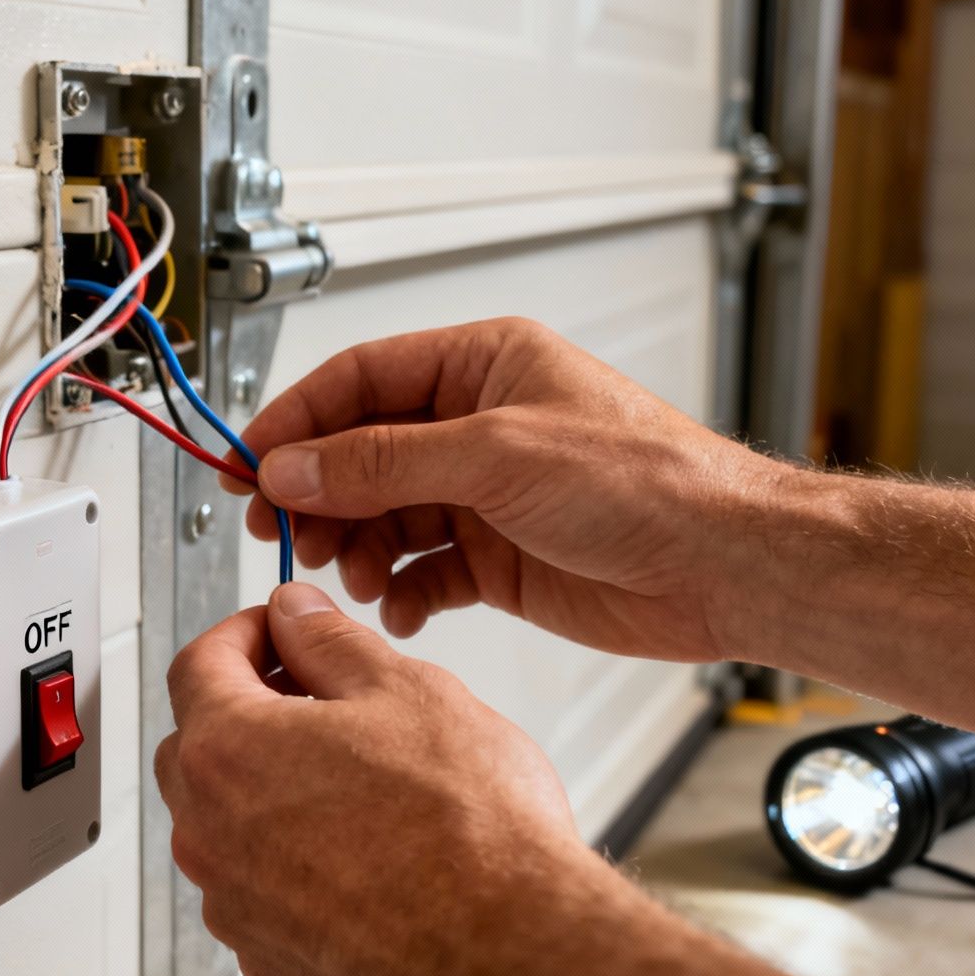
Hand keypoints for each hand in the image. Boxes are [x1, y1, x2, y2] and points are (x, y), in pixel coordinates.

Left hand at [156, 584, 869, 975]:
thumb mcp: (404, 690)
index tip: (280, 630)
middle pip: (199, 742)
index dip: (244, 633)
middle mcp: (210, 831)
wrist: (513, 950)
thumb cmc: (470, 831)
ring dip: (268, 787)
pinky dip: (286, 857)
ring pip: (223, 819)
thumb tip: (295, 614)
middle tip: (319, 696)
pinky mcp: (266, 953)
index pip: (198, 663)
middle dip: (249, 707)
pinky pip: (254, 884)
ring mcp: (233, 901)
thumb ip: (328, 641)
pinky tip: (357, 847)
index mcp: (229, 749)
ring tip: (353, 778)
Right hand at [230, 317, 791, 662]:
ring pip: (386, 515)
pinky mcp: (501, 558)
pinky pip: (424, 570)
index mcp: (483, 366)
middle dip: (321, 495)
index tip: (248, 467)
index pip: (360, 381)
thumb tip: (293, 466)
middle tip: (283, 534)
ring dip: (359, 549)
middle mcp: (480, 425)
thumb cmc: (649, 484)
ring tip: (355, 577)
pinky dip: (403, 592)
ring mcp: (488, 494)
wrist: (726, 568)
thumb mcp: (496, 456)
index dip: (297, 422)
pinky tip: (403, 609)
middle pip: (362, 452)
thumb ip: (381, 461)